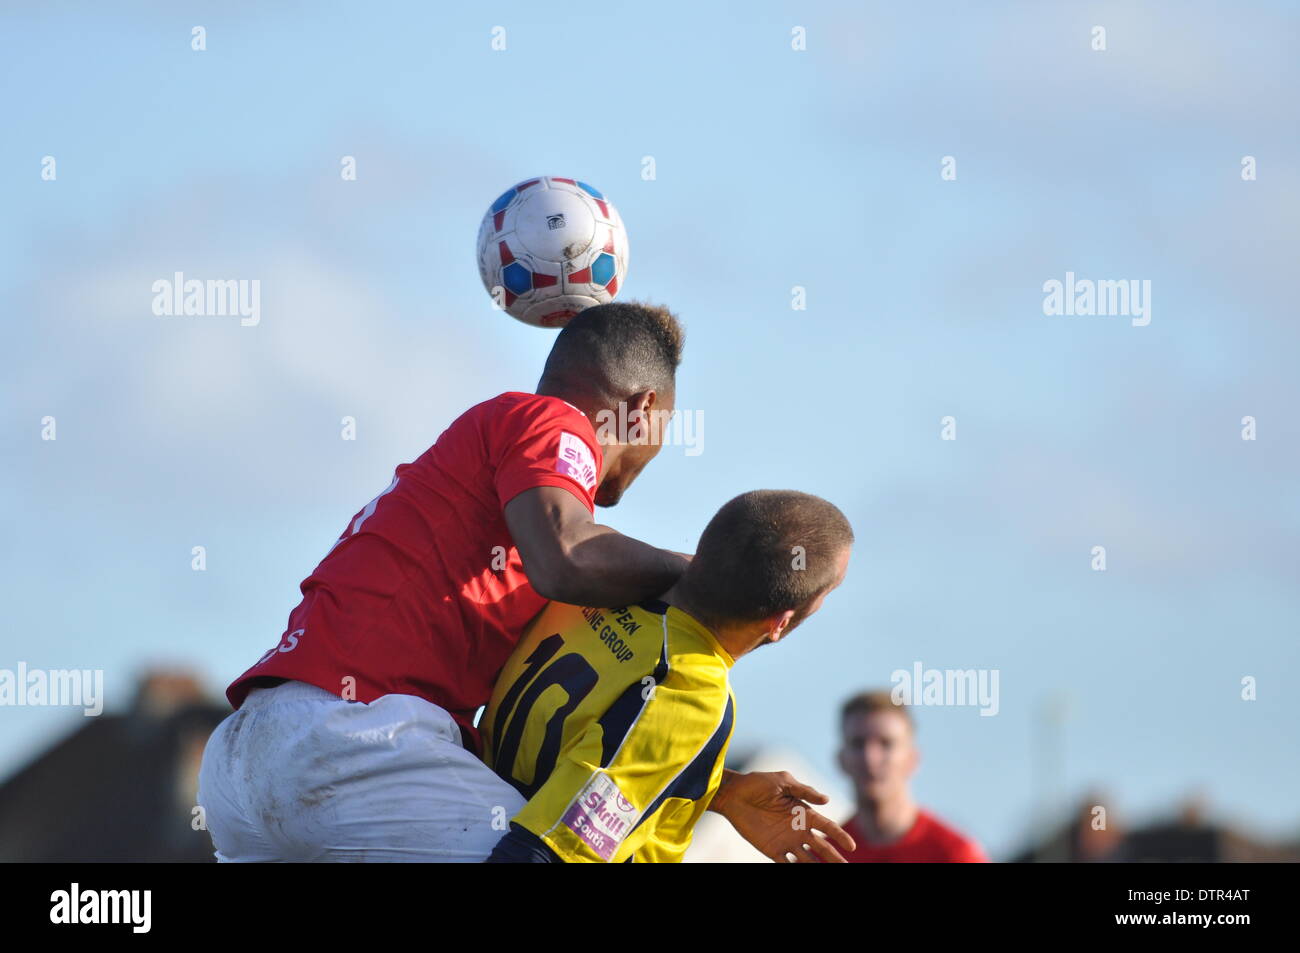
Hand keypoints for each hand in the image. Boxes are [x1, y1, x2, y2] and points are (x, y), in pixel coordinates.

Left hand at [709, 769, 855, 862]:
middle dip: (834, 858)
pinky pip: (786, 864)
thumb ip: (804, 791)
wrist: (733, 794)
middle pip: (822, 847)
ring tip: (828, 874)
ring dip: (817, 867)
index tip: (851, 847)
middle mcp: (799, 830)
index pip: (827, 827)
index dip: (840, 836)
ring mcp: (786, 841)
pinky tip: (804, 874)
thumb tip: (827, 800)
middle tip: (846, 867)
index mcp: (804, 813)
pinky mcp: (772, 850)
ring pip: (808, 859)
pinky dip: (796, 870)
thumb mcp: (782, 782)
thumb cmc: (758, 784)